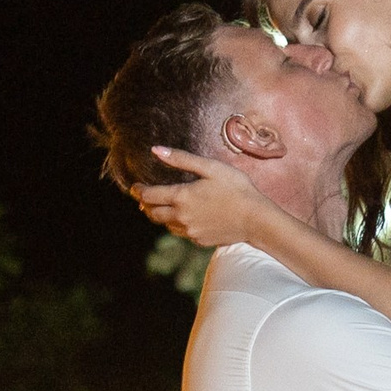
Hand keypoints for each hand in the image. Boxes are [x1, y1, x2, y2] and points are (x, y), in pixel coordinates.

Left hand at [134, 149, 276, 249]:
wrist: (255, 219)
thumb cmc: (236, 188)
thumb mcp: (210, 167)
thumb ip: (181, 159)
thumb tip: (156, 150)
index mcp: (181, 197)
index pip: (149, 196)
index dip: (138, 191)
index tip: (135, 187)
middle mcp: (181, 216)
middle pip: (152, 213)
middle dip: (145, 205)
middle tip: (144, 198)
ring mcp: (189, 231)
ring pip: (165, 224)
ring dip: (160, 215)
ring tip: (161, 207)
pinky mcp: (198, 240)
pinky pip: (181, 232)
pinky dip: (176, 224)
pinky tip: (184, 217)